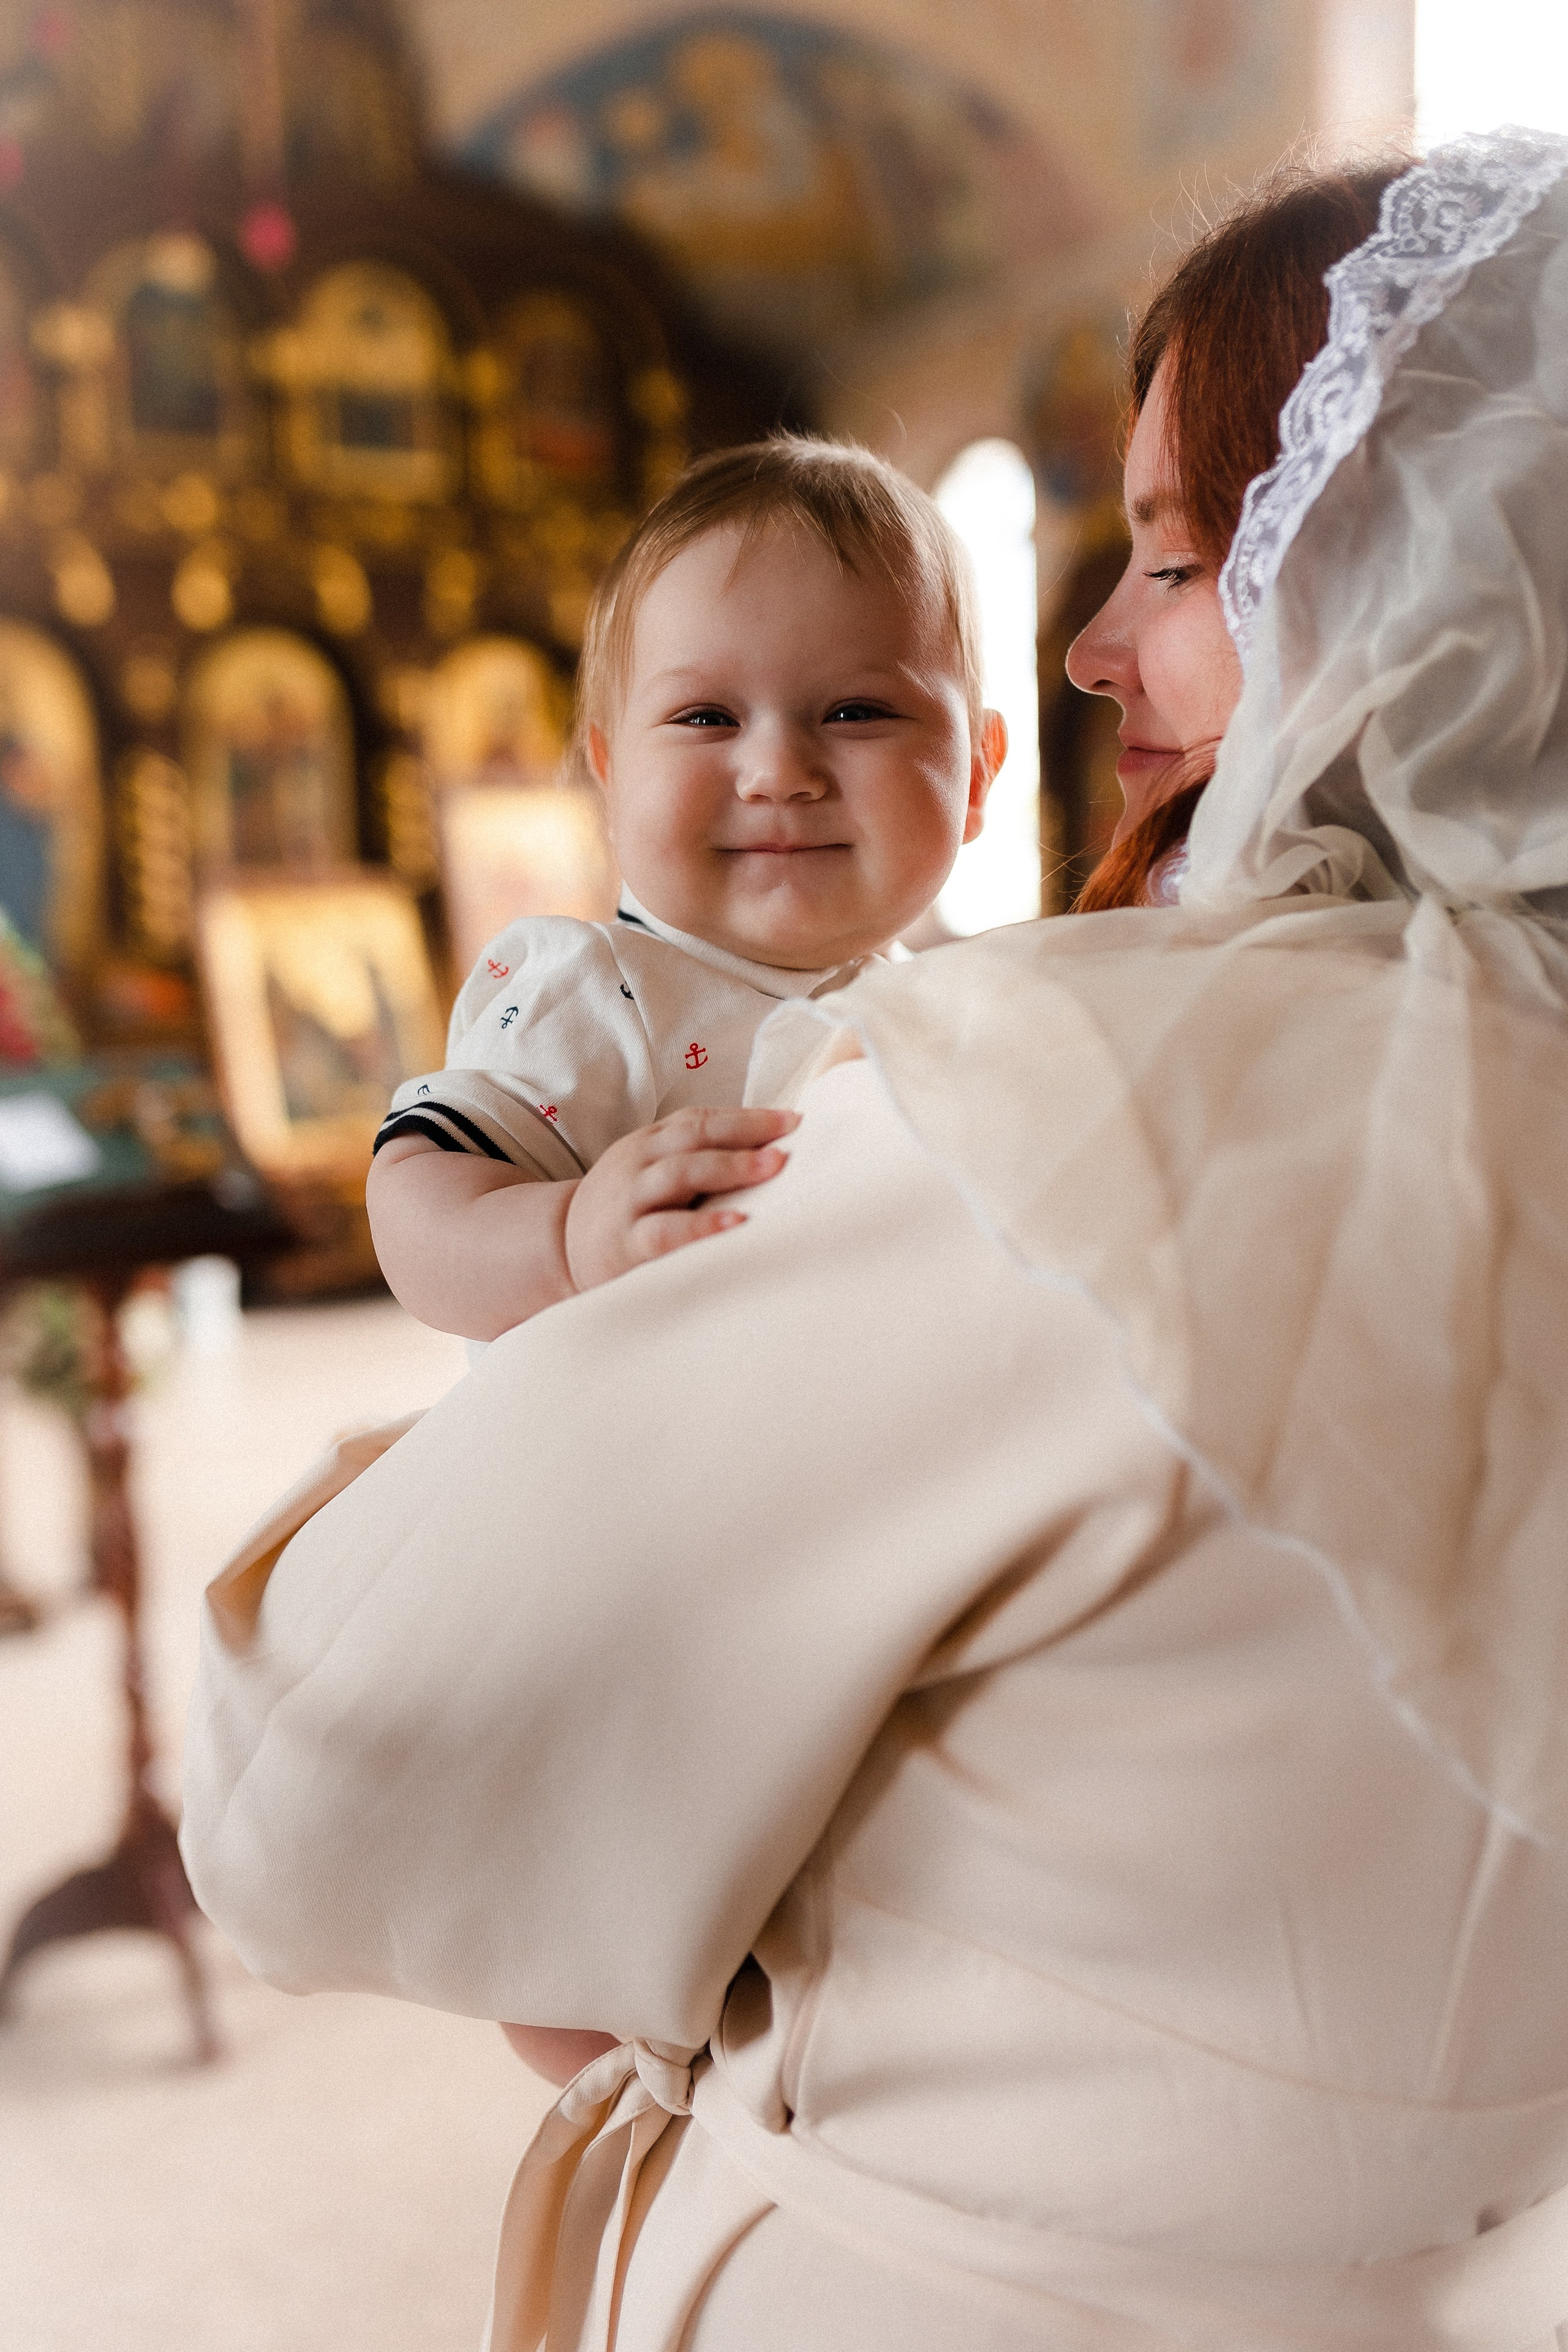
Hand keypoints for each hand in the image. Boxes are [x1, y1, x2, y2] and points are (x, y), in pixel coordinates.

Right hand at [564, 1105, 798, 1291]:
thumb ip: (698, 1160)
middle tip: (790, 1138)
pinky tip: (735, 1223)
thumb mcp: (654, 1172)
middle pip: (694, 1137)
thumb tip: (772, 1154)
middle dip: (745, 1133)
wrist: (561, 1249)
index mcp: (651, 1143)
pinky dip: (701, 1225)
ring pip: (679, 1173)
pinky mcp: (626, 1243)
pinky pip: (666, 1230)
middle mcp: (639, 1163)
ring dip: (729, 1167)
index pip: (702, 1119)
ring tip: (773, 1167)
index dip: (748, 1117)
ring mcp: (630, 1200)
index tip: (795, 1120)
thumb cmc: (629, 1209)